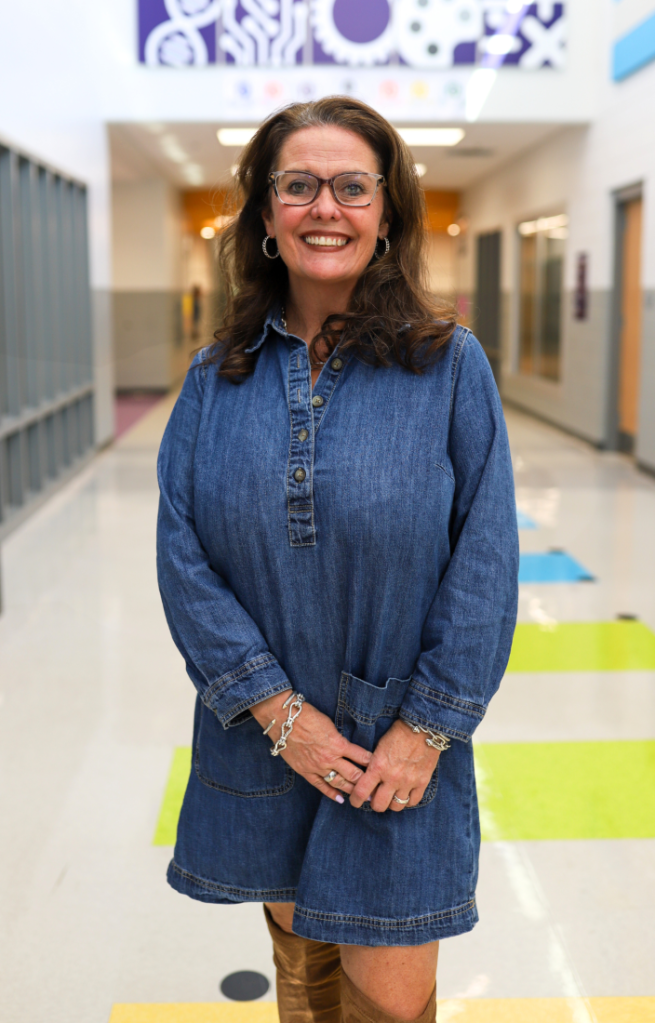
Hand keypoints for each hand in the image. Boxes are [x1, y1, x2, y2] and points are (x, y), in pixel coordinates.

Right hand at [251, 691, 371, 802]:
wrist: (283, 720)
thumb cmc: (307, 716)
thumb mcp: (329, 724)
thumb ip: (339, 739)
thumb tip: (349, 747)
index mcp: (338, 744)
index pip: (361, 757)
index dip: (373, 764)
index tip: (381, 769)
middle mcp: (330, 758)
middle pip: (353, 774)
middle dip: (367, 782)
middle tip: (377, 789)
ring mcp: (317, 767)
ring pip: (339, 783)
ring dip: (352, 790)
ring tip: (363, 797)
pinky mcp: (305, 771)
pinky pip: (320, 786)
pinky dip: (331, 794)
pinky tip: (340, 799)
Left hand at [349, 719, 440, 811]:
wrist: (422, 727)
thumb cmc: (398, 733)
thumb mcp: (379, 747)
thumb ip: (374, 765)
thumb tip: (368, 780)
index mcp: (378, 767)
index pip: (361, 792)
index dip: (355, 800)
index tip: (355, 801)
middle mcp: (392, 778)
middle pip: (379, 805)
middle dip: (375, 803)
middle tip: (376, 798)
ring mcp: (408, 781)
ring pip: (396, 806)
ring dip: (391, 803)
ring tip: (391, 796)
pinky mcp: (422, 782)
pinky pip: (413, 802)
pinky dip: (407, 801)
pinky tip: (405, 794)